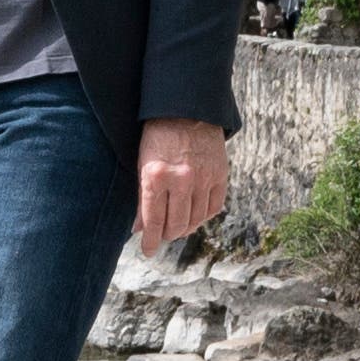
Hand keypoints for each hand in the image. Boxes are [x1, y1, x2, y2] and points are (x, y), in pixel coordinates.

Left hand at [134, 120, 229, 252]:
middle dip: (167, 234)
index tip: (148, 251)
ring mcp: (202, 178)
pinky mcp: (220, 175)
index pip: (153, 221)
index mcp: (155, 176)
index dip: (150, 241)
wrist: (187, 109)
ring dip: (185, 228)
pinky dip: (203, 216)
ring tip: (178, 227)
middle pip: (176, 225)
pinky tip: (195, 215)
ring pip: (195, 220)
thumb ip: (141, 198)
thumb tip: (140, 229)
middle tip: (162, 234)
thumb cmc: (158, 136)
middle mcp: (180, 180)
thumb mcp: (142, 163)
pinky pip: (213, 207)